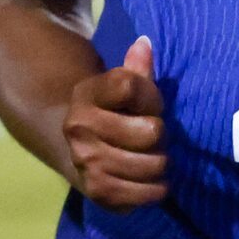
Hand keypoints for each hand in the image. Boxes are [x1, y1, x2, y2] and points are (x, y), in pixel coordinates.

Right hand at [65, 36, 165, 209]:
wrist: (77, 149)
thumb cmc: (113, 112)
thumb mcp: (121, 86)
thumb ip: (135, 69)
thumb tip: (144, 44)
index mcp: (86, 94)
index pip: (132, 86)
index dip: (152, 96)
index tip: (149, 104)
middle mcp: (79, 127)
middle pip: (151, 131)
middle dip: (160, 134)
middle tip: (151, 136)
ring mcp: (86, 161)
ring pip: (153, 163)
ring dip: (160, 163)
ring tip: (151, 157)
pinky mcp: (97, 191)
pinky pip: (145, 194)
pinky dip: (156, 189)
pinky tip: (151, 181)